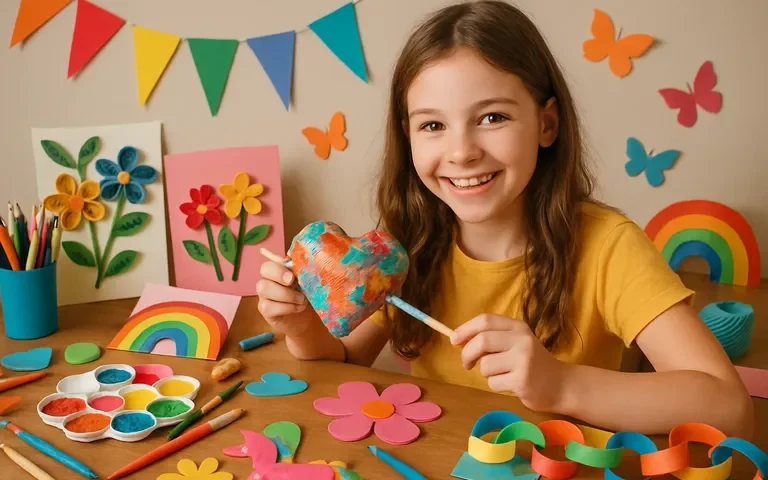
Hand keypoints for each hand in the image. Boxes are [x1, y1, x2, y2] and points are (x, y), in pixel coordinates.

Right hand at [256, 260, 319, 337]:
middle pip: (264, 270)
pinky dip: (286, 307)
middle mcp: (268, 279)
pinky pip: (268, 306)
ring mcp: (264, 295)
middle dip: (279, 274)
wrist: (305, 318)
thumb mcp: (308, 282)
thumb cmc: (306, 296)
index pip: (272, 261)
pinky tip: (297, 308)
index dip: (280, 267)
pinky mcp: (265, 309)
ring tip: (301, 299)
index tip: (293, 276)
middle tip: (293, 283)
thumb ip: (304, 271)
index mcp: (279, 270)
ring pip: (264, 288)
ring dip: (286, 294)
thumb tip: (301, 261)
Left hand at [451, 314, 569, 412]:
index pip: (485, 320)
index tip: (453, 340)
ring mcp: (523, 360)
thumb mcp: (516, 343)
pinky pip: (493, 382)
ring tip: (503, 374)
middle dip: (467, 354)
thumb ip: (491, 338)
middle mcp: (522, 340)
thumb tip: (457, 338)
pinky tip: (511, 384)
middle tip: (467, 364)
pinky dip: (496, 385)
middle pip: (481, 341)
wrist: (561, 385)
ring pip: (485, 365)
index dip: (465, 329)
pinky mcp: (522, 380)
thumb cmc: (532, 363)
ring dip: (487, 373)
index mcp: (518, 327)